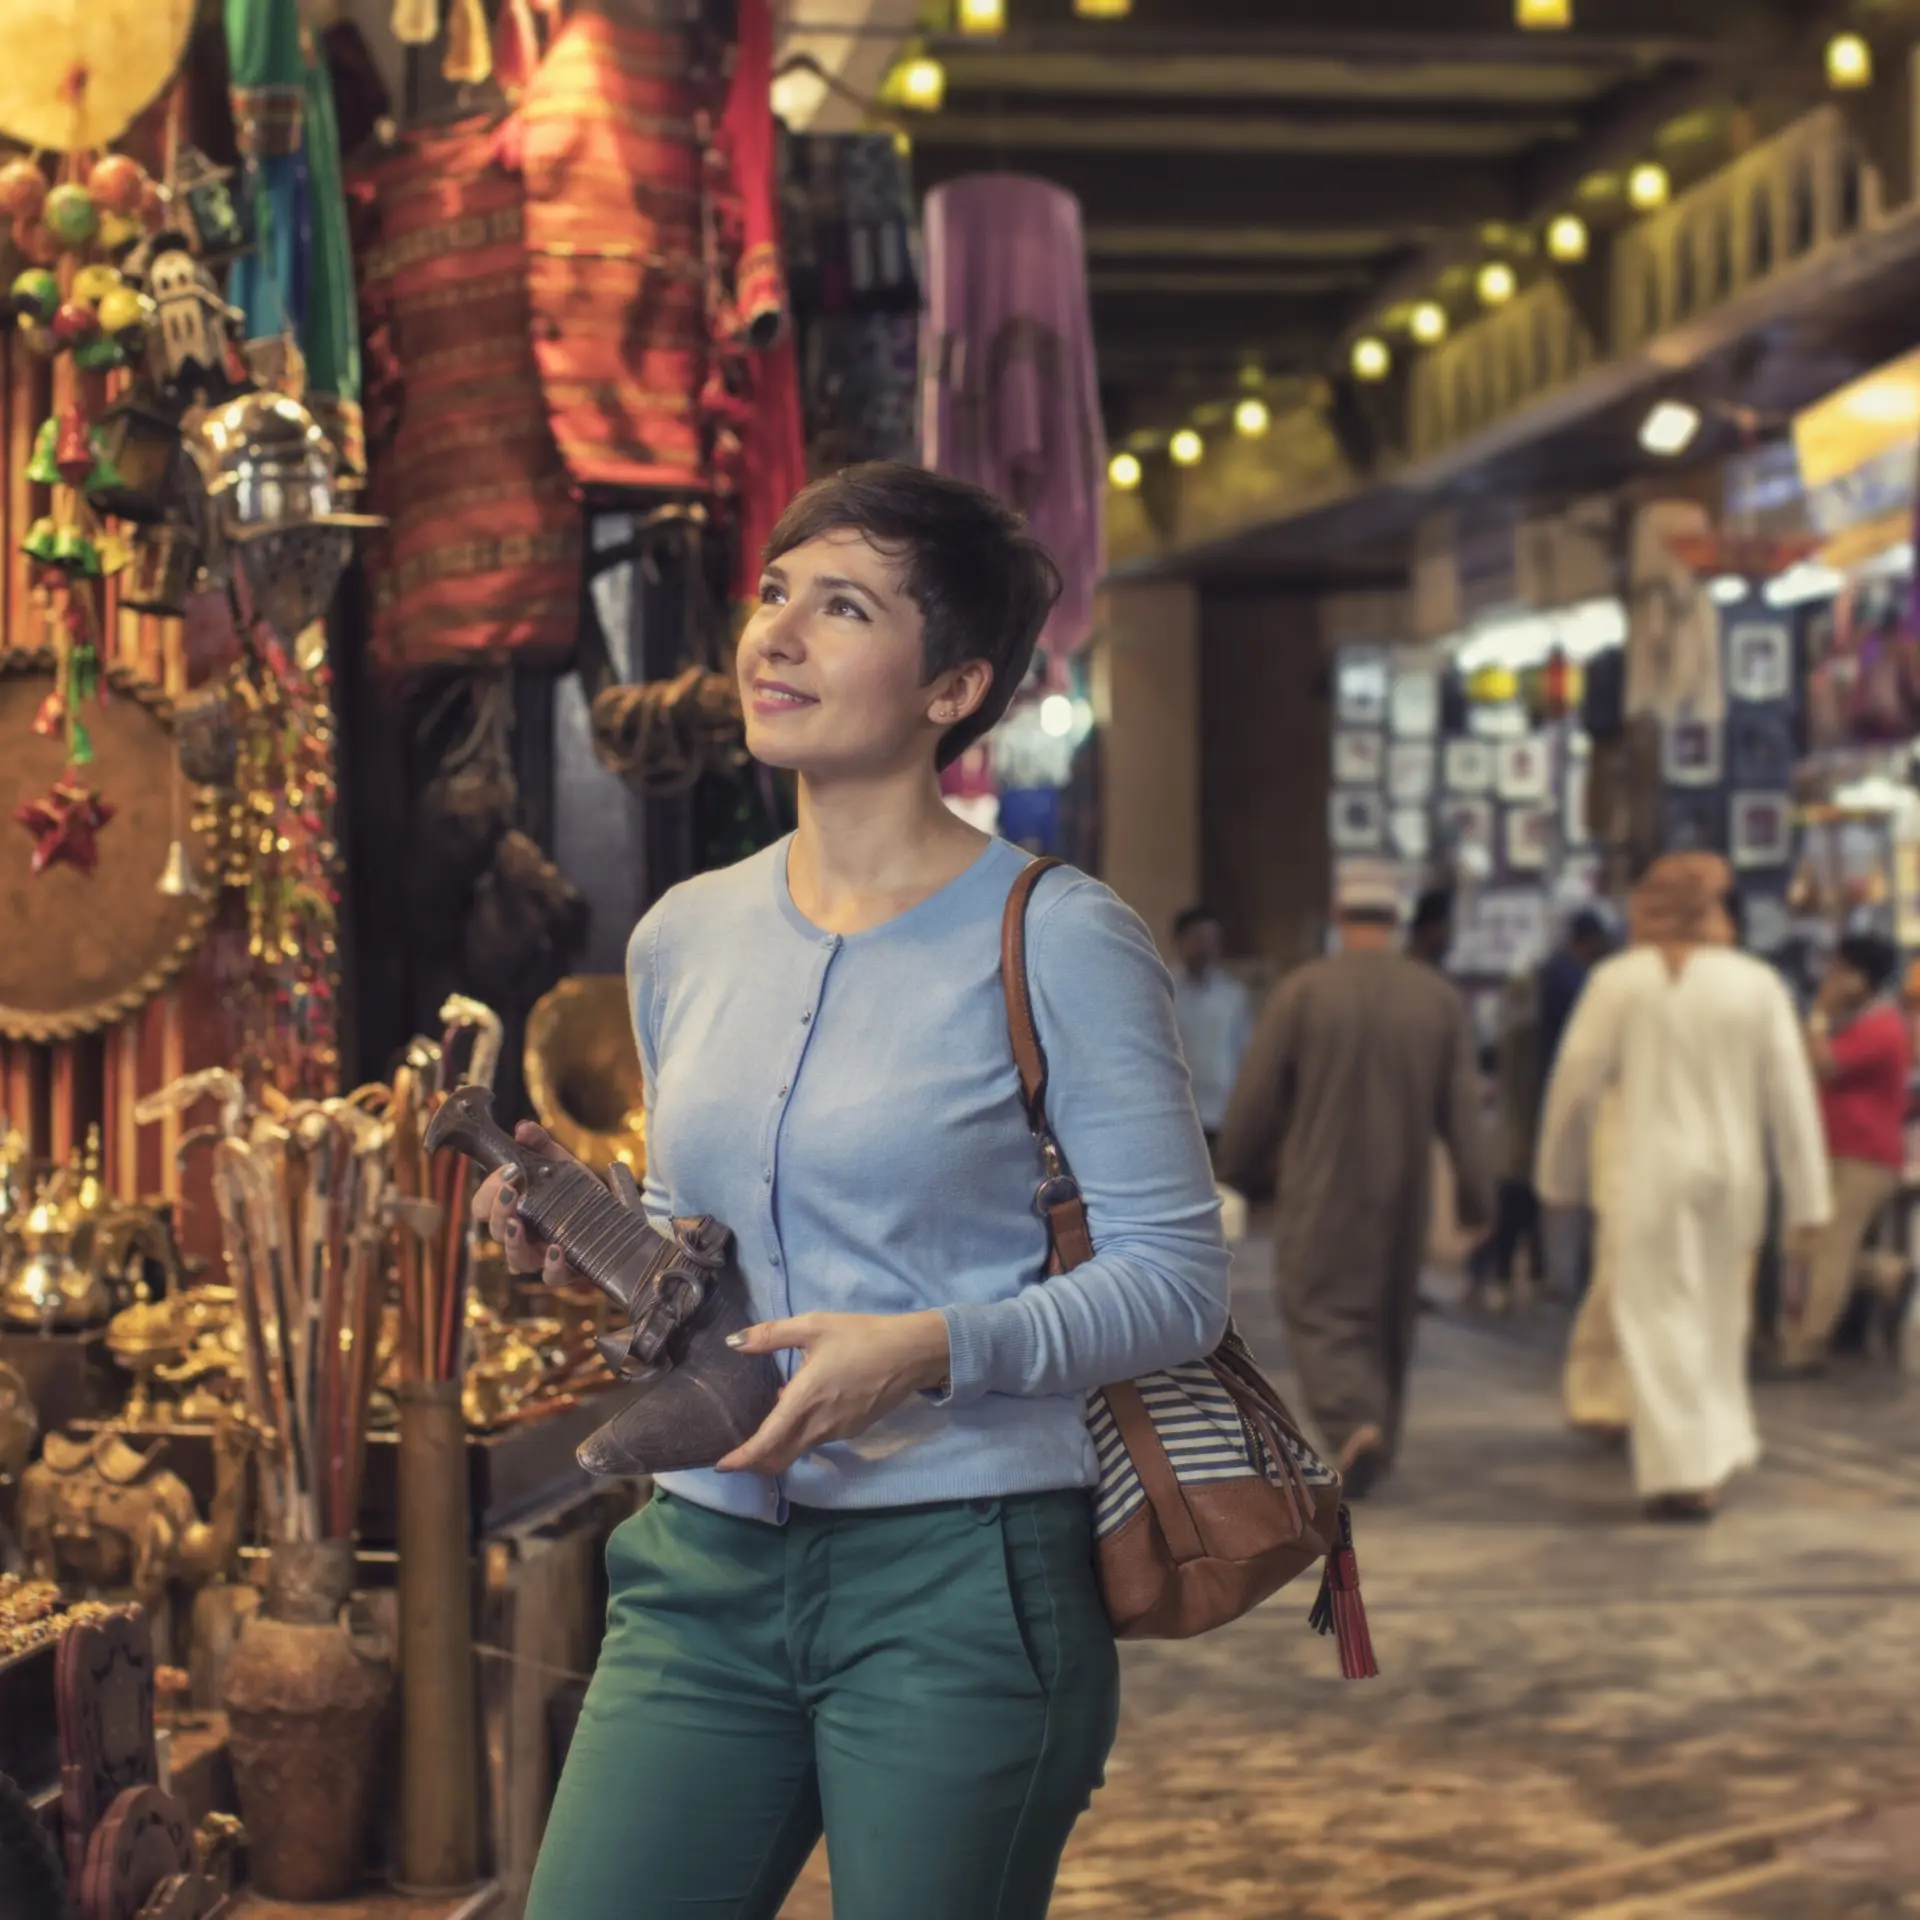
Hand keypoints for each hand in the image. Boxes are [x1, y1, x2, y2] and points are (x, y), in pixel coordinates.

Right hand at [469, 1121, 575, 1277]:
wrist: (616, 1216)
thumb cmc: (577, 1192)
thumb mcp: (561, 1164)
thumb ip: (541, 1145)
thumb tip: (523, 1128)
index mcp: (514, 1209)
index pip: (483, 1206)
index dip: (488, 1191)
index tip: (508, 1171)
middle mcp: (522, 1235)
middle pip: (494, 1231)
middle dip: (497, 1210)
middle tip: (509, 1192)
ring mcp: (541, 1256)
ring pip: (515, 1260)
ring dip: (513, 1242)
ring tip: (516, 1224)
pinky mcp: (567, 1270)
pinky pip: (552, 1277)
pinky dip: (552, 1265)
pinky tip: (556, 1248)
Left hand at [714, 1310, 951, 1476]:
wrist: (911, 1352)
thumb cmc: (861, 1336)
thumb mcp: (814, 1325)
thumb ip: (771, 1335)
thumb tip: (733, 1342)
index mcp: (804, 1400)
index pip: (766, 1442)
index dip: (742, 1458)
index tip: (722, 1465)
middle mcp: (819, 1425)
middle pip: (780, 1457)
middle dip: (756, 1461)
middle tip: (738, 1452)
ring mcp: (838, 1432)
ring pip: (799, 1448)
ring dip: (780, 1443)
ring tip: (772, 1417)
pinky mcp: (853, 1430)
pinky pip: (818, 1438)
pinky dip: (802, 1433)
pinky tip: (804, 1407)